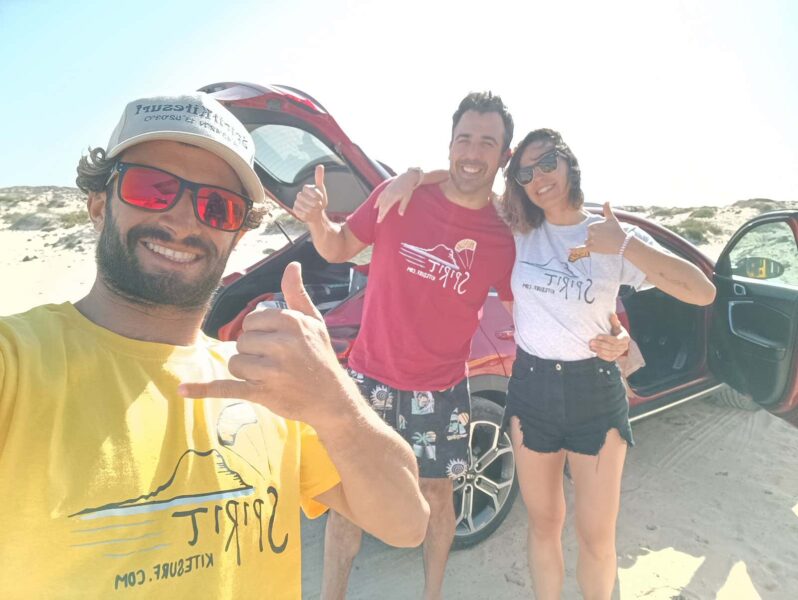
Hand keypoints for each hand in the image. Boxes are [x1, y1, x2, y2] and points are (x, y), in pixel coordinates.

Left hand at [179, 262, 348, 425]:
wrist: (332, 398)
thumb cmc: (321, 356)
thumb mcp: (314, 322)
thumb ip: (297, 294)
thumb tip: (292, 265)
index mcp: (292, 323)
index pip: (253, 320)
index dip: (260, 331)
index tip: (277, 342)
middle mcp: (282, 345)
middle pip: (242, 341)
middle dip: (253, 351)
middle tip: (277, 362)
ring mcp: (271, 371)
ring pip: (235, 362)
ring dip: (246, 370)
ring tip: (269, 376)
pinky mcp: (262, 393)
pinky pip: (227, 387)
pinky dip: (203, 389)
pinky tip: (183, 389)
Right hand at [294, 165, 327, 223]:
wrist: (317, 213)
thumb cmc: (319, 201)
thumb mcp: (321, 189)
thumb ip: (319, 177)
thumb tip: (320, 165)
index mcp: (306, 188)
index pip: (307, 188)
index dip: (315, 194)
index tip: (320, 198)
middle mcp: (300, 194)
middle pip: (303, 197)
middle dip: (314, 203)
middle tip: (319, 206)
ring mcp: (296, 202)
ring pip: (302, 205)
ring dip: (311, 209)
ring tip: (315, 210)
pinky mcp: (295, 210)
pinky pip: (300, 212)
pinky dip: (307, 214)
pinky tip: (310, 213)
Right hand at [376, 169, 420, 222]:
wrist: (406, 177)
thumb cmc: (408, 188)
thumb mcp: (407, 198)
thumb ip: (403, 206)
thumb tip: (401, 214)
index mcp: (393, 196)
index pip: (386, 207)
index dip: (382, 214)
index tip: (379, 220)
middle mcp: (388, 194)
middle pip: (382, 205)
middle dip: (380, 213)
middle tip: (378, 221)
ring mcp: (386, 191)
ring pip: (380, 201)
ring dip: (378, 208)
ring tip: (378, 215)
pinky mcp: (386, 189)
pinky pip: (380, 196)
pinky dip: (377, 201)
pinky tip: (375, 206)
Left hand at [580, 202, 625, 254]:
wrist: (622, 243)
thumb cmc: (617, 230)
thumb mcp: (612, 218)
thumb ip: (607, 209)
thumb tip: (607, 200)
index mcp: (593, 224)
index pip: (590, 229)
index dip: (598, 231)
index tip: (606, 232)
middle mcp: (591, 232)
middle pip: (589, 235)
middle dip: (595, 237)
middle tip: (606, 239)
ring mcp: (591, 240)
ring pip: (587, 242)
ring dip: (593, 244)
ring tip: (603, 244)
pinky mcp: (592, 248)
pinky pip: (581, 248)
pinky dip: (575, 250)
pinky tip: (568, 250)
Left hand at [589, 313, 629, 360]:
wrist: (617, 338)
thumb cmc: (615, 330)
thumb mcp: (616, 325)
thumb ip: (614, 321)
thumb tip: (612, 314)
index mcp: (625, 338)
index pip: (616, 340)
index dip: (607, 339)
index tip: (598, 336)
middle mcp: (624, 346)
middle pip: (612, 348)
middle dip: (601, 345)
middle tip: (591, 342)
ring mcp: (620, 353)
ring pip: (610, 354)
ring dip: (600, 350)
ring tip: (591, 346)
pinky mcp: (615, 357)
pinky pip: (609, 359)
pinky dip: (602, 356)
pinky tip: (595, 352)